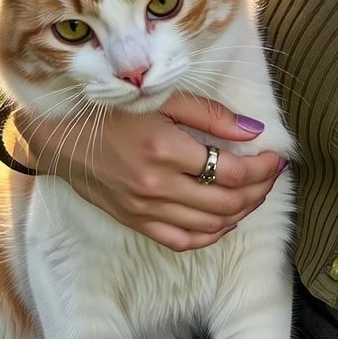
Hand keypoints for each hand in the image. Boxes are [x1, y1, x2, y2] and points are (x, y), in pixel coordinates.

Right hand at [11, 94, 286, 251]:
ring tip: (255, 194)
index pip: (232, 171)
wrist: (60, 134)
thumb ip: (211, 114)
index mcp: (165, 148)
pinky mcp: (134, 220)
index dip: (263, 167)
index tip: (277, 156)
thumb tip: (254, 130)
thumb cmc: (111, 108)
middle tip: (272, 174)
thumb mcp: (162, 98)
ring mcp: (144, 208)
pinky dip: (209, 235)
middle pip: (226, 202)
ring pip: (209, 226)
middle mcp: (156, 184)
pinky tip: (225, 221)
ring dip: (241, 213)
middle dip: (259, 190)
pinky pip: (181, 240)